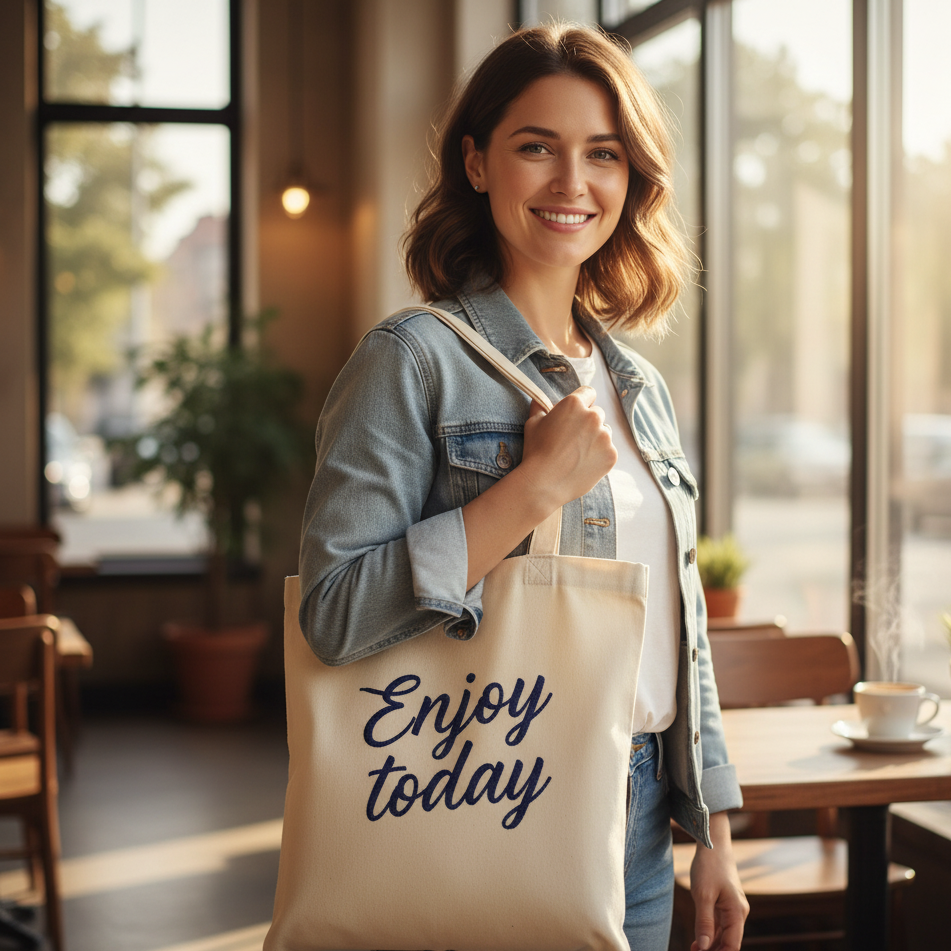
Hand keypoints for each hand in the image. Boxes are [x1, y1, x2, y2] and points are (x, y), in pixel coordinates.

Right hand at [518, 386, 616, 509]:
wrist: (545, 483)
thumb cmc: (536, 451)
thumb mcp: (533, 423)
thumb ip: (540, 406)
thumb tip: (539, 399)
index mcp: (574, 404)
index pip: (588, 392)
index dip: (582, 402)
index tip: (577, 413)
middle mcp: (593, 417)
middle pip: (597, 413)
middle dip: (587, 422)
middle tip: (573, 438)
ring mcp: (605, 437)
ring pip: (605, 432)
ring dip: (595, 438)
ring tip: (578, 453)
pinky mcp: (611, 455)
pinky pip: (608, 450)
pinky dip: (599, 455)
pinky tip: (583, 463)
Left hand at [689, 813, 748, 950]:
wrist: (713, 844)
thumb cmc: (708, 866)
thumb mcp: (703, 895)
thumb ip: (704, 923)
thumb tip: (704, 947)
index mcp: (737, 912)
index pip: (732, 946)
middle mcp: (738, 913)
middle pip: (729, 943)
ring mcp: (732, 909)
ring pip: (724, 935)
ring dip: (710, 945)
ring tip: (692, 949)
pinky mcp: (725, 904)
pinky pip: (719, 925)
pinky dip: (710, 934)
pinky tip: (697, 941)